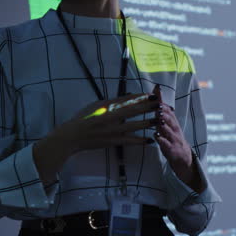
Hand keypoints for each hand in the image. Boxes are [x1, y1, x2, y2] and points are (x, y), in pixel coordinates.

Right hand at [33, 92, 160, 182]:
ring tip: (160, 120)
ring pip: (136, 125)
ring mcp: (114, 129)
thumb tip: (128, 97)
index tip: (153, 94)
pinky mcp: (113, 140)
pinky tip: (150, 140)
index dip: (142, 97)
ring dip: (149, 122)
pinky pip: (130, 140)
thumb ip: (112, 102)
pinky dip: (140, 140)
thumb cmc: (84, 118)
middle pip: (135, 110)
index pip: (128, 100)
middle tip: (161, 104)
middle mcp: (112, 116)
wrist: (74, 135)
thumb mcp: (97, 105)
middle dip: (149, 107)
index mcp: (108, 106)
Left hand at [153, 84, 203, 190]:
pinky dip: (162, 141)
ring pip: (170, 132)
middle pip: (171, 119)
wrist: (184, 161)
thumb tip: (154, 99)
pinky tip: (157, 137)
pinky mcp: (174, 152)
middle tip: (157, 106)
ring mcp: (175, 141)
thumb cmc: (172, 141)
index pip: (168, 110)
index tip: (156, 90)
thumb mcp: (166, 127)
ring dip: (164, 125)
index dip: (162, 100)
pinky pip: (168, 146)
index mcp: (173, 124)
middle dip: (164, 112)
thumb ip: (161, 115)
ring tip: (158, 119)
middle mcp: (175, 131)